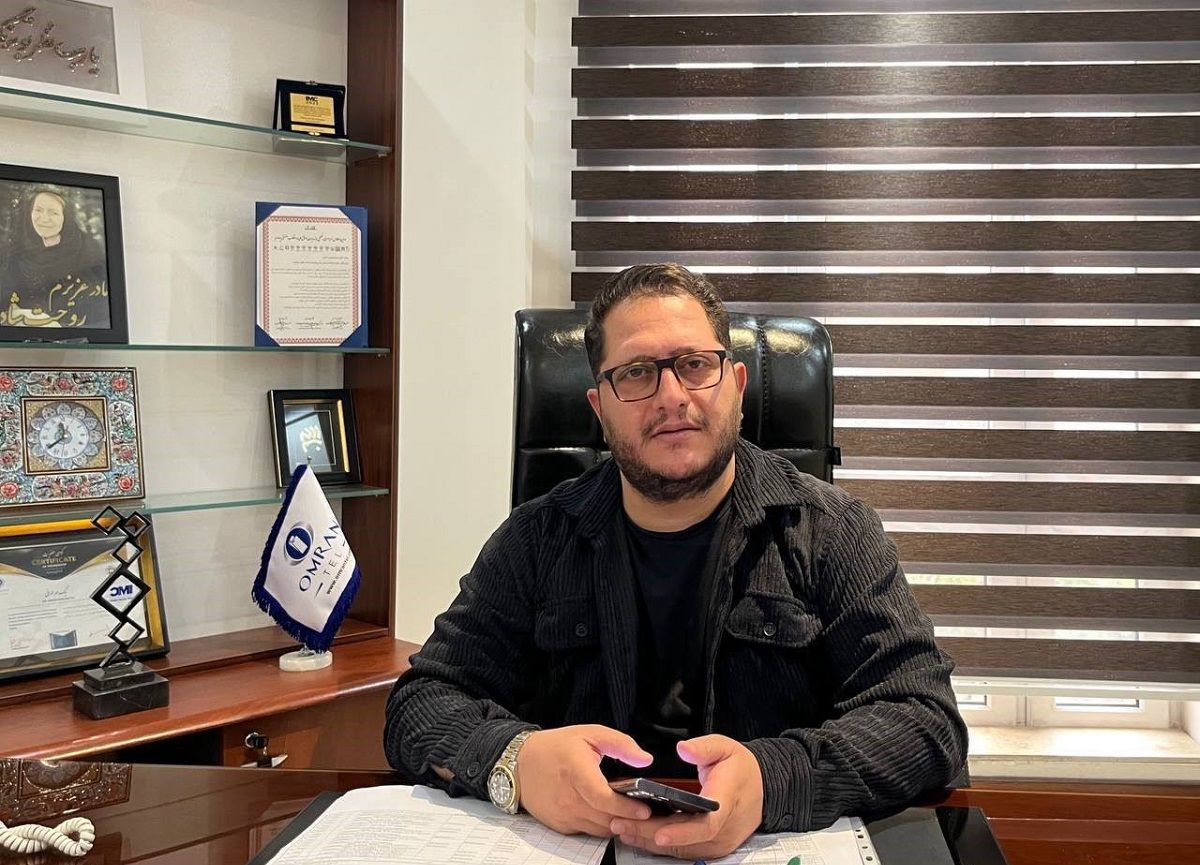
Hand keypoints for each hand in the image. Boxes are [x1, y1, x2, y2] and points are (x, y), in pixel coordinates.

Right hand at [515, 724, 654, 837]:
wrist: (520, 763)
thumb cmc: (556, 747)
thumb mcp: (590, 734)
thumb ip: (621, 744)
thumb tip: (645, 759)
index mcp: (576, 771)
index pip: (603, 798)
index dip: (626, 807)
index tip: (645, 809)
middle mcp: (568, 797)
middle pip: (605, 818)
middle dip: (628, 819)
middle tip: (646, 813)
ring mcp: (563, 814)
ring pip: (598, 829)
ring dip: (616, 824)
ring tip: (631, 815)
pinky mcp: (559, 825)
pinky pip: (587, 831)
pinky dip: (601, 826)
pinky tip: (610, 815)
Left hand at [609, 735, 763, 859]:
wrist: (764, 787)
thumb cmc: (741, 767)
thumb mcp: (725, 747)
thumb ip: (704, 748)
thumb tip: (683, 749)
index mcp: (726, 800)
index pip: (706, 823)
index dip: (682, 831)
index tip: (658, 833)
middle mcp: (724, 827)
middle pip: (687, 840)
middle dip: (651, 835)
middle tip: (621, 825)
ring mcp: (720, 840)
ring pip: (683, 848)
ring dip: (651, 842)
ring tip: (623, 830)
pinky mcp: (714, 846)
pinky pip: (686, 850)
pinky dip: (663, 845)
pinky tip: (640, 836)